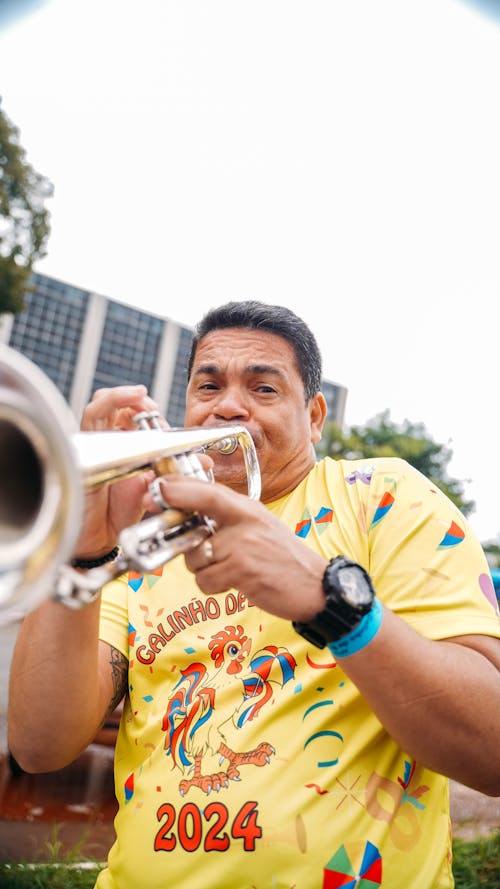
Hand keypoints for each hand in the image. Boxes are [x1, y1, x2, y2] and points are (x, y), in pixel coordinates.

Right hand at [74, 385, 164, 557]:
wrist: (101, 536)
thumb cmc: (120, 511)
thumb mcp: (154, 487)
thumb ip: (176, 472)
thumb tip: (205, 461)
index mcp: (121, 445)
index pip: (129, 415)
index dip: (146, 410)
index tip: (163, 419)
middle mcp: (104, 442)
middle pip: (112, 404)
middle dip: (134, 398)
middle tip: (152, 407)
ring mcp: (91, 445)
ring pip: (98, 406)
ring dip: (120, 396)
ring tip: (140, 396)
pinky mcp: (82, 452)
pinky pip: (89, 423)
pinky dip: (107, 408)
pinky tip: (123, 411)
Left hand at [159, 474, 325, 622]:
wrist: (315, 586)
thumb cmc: (282, 558)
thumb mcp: (259, 526)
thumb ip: (228, 519)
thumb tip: (190, 516)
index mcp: (247, 508)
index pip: (208, 490)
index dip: (179, 487)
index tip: (159, 487)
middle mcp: (245, 521)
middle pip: (196, 519)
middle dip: (181, 531)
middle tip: (186, 540)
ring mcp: (244, 546)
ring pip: (195, 557)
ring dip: (204, 569)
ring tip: (228, 571)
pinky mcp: (243, 571)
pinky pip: (205, 581)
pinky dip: (213, 587)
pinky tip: (234, 584)